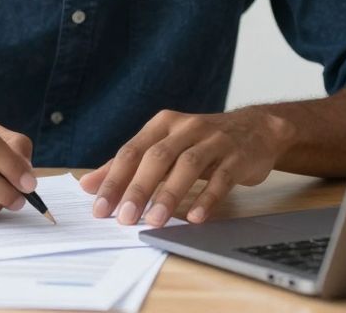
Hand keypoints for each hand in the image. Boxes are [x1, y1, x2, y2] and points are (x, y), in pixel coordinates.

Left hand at [79, 108, 293, 226]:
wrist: (257, 128)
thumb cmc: (201, 141)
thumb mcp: (164, 145)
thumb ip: (128, 165)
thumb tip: (88, 184)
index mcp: (162, 124)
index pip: (132, 151)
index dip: (114, 179)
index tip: (100, 207)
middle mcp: (186, 128)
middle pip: (157, 157)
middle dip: (138, 188)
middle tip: (125, 217)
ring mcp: (214, 140)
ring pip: (187, 165)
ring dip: (169, 194)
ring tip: (155, 220)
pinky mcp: (238, 156)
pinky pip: (222, 178)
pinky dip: (207, 198)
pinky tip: (195, 217)